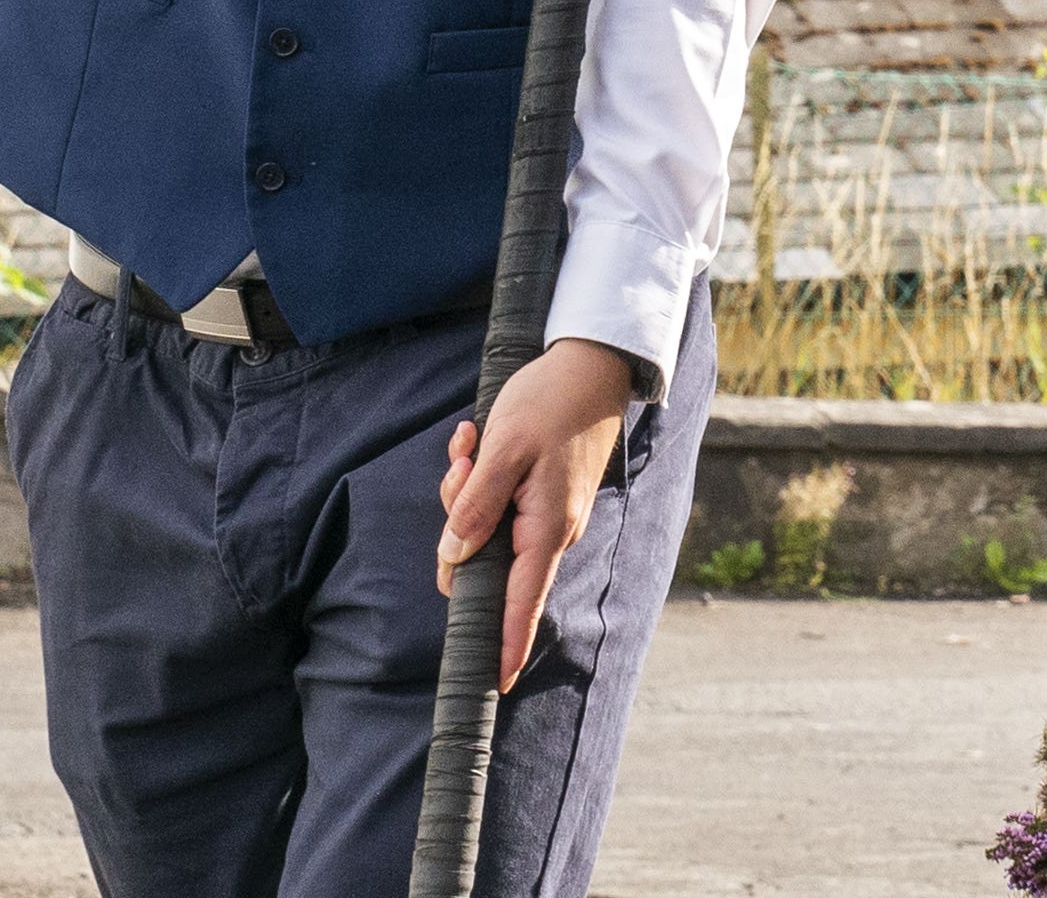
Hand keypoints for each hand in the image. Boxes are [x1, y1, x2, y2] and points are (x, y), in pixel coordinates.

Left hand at [437, 335, 639, 693]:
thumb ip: (474, 508)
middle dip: (458, 523)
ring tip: (471, 442)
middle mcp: (550, 529)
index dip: (505, 645)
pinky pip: (497, 503)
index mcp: (545, 528)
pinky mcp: (542, 494)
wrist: (592, 364)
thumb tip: (454, 560)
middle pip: (488, 560)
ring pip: (487, 528)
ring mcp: (548, 513)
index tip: (493, 683)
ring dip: (466, 491)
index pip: (521, 603)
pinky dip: (480, 478)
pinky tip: (477, 441)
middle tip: (460, 462)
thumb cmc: (550, 404)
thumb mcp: (502, 452)